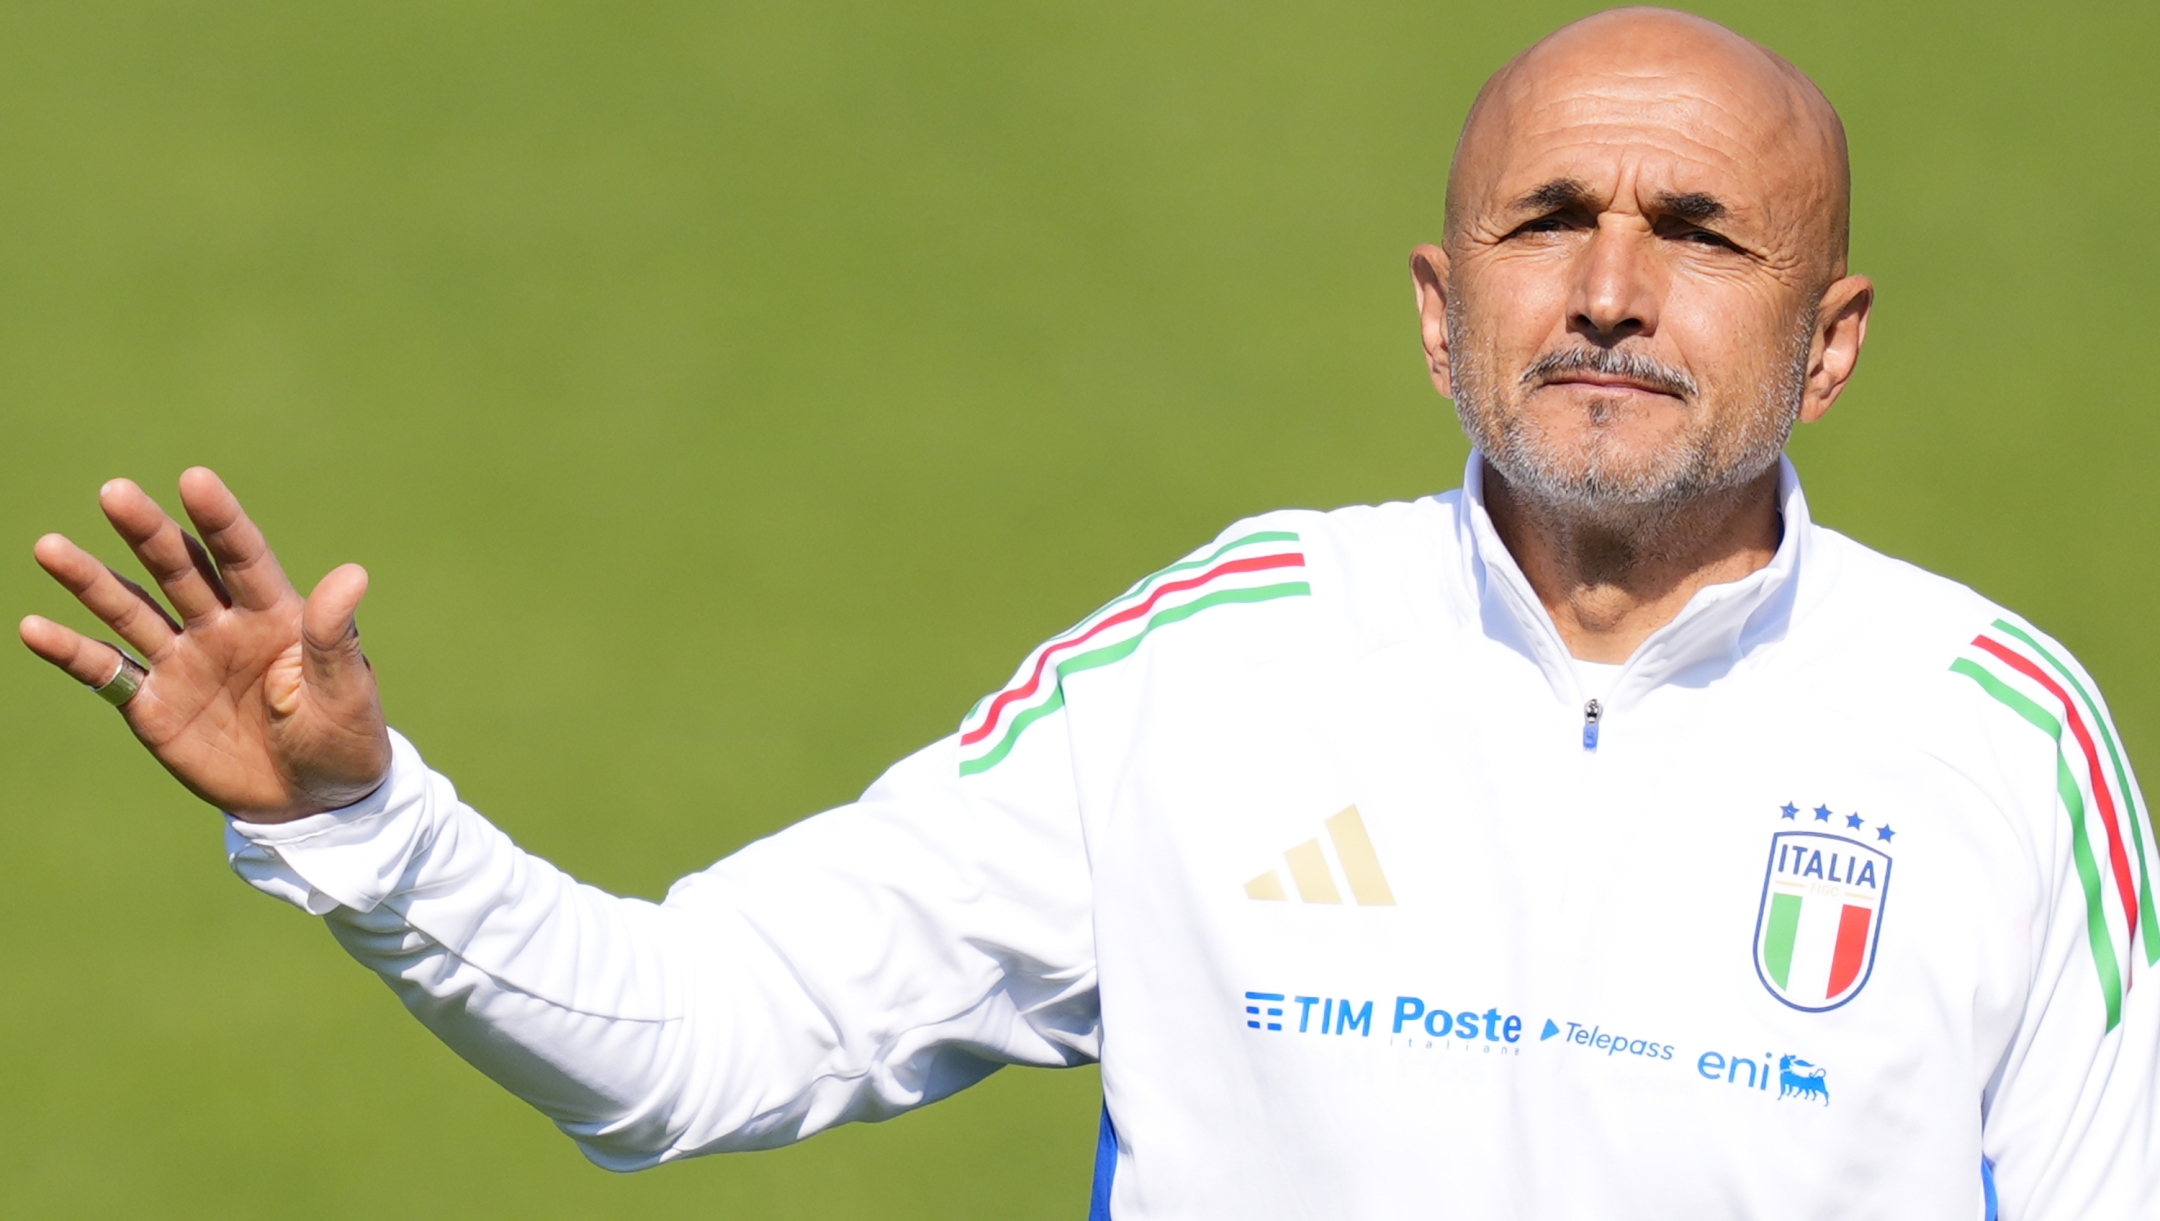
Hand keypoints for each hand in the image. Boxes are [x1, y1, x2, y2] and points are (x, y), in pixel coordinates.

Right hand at [18, 468, 390, 822]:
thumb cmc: (342, 738)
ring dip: (91, 581)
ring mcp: (181, 661)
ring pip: (130, 609)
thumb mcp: (347, 691)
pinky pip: (105, 671)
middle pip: (178, 569)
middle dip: (148, 532)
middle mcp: (220, 625)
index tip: (194, 479)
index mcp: (274, 613)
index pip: (243, 556)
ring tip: (50, 547)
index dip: (219, 520)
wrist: (312, 800)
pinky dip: (70, 651)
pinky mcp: (151, 702)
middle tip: (115, 492)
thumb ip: (335, 637)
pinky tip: (33, 627)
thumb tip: (353, 574)